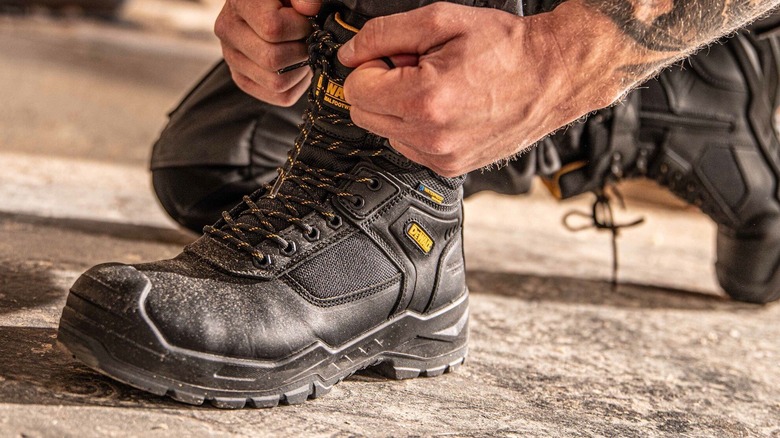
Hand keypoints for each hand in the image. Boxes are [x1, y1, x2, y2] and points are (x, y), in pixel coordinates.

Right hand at [215, 0, 321, 105]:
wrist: (268, 7)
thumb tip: (309, 8)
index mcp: (240, 3)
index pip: (273, 28)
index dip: (301, 28)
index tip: (308, 21)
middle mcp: (228, 32)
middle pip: (273, 60)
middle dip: (301, 52)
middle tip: (309, 40)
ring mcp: (232, 59)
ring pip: (277, 83)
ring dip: (300, 70)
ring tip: (302, 52)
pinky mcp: (243, 80)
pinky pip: (280, 97)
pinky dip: (298, 85)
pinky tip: (297, 65)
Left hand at [338, 2, 627, 175]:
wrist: (552, 76)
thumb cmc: (507, 48)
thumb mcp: (441, 21)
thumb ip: (384, 34)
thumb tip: (350, 53)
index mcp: (424, 100)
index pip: (355, 90)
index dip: (370, 66)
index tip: (394, 57)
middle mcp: (430, 137)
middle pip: (363, 114)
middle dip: (381, 88)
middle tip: (415, 70)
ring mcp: (441, 157)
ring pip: (384, 132)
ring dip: (398, 109)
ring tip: (436, 88)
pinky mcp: (450, 167)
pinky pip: (409, 147)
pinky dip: (417, 127)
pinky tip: (445, 108)